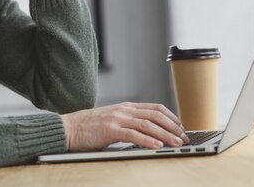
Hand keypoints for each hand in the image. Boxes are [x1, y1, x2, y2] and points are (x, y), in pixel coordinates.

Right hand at [61, 102, 189, 151]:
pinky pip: (133, 134)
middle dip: (173, 127)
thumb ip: (129, 122)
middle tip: (184, 137)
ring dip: (165, 134)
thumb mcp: (113, 119)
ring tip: (176, 143)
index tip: (181, 128)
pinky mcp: (110, 130)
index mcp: (126, 107)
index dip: (171, 117)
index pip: (155, 108)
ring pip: (147, 124)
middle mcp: (124, 110)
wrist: (69, 128)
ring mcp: (117, 119)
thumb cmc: (90, 127)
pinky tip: (157, 146)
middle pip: (155, 115)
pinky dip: (147, 140)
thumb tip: (150, 132)